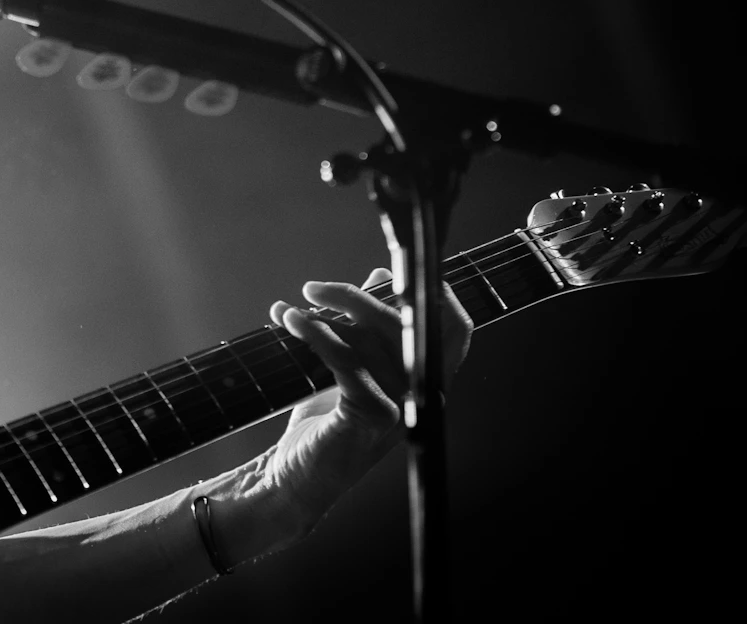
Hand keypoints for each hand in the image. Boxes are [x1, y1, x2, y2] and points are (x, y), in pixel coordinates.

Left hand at [208, 268, 472, 556]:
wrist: (293, 479)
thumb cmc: (324, 424)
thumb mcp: (351, 367)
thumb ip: (368, 326)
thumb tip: (380, 274)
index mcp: (423, 380)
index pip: (454, 332)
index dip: (437, 295)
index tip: (396, 267)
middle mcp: (420, 394)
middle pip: (408, 326)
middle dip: (361, 296)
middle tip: (316, 288)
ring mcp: (399, 407)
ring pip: (371, 340)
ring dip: (324, 316)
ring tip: (291, 311)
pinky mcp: (369, 417)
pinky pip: (346, 361)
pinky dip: (316, 335)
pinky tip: (292, 323)